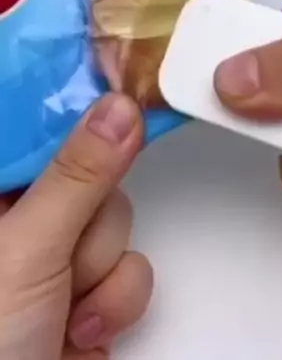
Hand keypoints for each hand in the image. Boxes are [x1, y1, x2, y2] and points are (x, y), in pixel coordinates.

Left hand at [0, 94, 152, 358]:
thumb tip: (121, 107)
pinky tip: (79, 335)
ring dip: (103, 273)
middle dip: (89, 224)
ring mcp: (48, 260)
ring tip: (66, 314)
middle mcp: (13, 222)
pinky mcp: (81, 294)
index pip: (30, 126)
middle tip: (62, 259)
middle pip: (87, 172)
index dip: (70, 106)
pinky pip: (126, 267)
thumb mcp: (23, 254)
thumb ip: (77, 177)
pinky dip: (114, 304)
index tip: (112, 86)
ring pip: (114, 221)